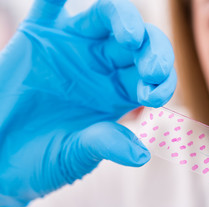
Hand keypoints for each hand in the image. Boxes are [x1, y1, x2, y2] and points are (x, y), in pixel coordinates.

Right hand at [0, 0, 175, 206]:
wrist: (0, 158)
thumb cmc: (41, 157)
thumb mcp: (77, 153)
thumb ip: (106, 144)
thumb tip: (142, 156)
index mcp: (120, 91)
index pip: (153, 75)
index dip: (162, 82)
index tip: (153, 97)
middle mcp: (102, 65)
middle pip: (139, 42)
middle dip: (153, 51)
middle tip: (152, 69)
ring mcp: (73, 47)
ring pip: (105, 17)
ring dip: (123, 20)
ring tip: (131, 38)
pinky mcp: (38, 37)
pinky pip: (49, 6)